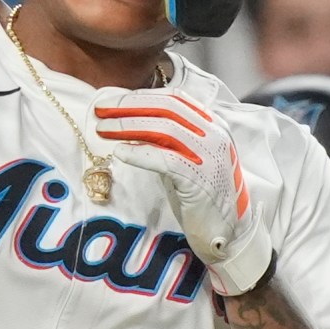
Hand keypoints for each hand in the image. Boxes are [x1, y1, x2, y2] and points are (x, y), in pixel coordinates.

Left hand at [91, 87, 269, 294]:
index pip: (174, 99)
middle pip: (167, 108)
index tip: (112, 100)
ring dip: (129, 126)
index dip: (140, 96)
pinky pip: (167, 160)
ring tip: (103, 129)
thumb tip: (130, 125)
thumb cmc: (202, 196)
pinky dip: (141, 154)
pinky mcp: (201, 180)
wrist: (229, 231)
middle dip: (129, 105)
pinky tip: (121, 153)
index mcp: (212, 126)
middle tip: (100, 109)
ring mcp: (210, 156)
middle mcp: (214, 135)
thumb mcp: (185, 159)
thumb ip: (166, 141)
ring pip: (165, 129)